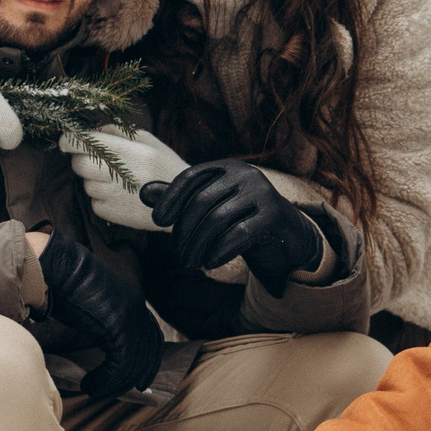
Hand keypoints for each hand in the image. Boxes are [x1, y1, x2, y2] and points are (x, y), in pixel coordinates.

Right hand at [36, 236, 162, 399]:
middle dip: (139, 374)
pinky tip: (90, 384)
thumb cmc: (65, 281)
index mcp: (133, 301)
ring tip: (95, 389)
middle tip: (128, 391)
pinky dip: (106, 380)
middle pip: (149, 351)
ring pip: (134, 363)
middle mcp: (137, 309)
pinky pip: (120, 365)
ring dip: (115, 382)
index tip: (138, 378)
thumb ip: (102, 317)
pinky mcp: (118, 329)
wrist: (56, 267)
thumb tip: (100, 337)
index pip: (152, 335)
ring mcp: (130, 318)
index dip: (148, 359)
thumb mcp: (91, 300)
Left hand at [64, 126, 185, 230]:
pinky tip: (123, 196)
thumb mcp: (147, 140)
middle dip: (83, 160)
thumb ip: (117, 131)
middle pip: (78, 164)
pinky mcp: (108, 213)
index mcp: (123, 151)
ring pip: (85, 184)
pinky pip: (93, 201)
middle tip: (100, 162)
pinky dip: (102, 198)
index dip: (68, 140)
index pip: (80, 142)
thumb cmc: (165, 167)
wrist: (183, 203)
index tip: (67, 141)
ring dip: (95, 181)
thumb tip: (92, 130)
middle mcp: (113, 173)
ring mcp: (109, 195)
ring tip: (120, 182)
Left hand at [151, 160, 325, 286]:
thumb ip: (181, 199)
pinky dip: (219, 251)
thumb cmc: (242, 219)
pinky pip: (239, 233)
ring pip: (218, 219)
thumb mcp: (211, 207)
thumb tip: (143, 193)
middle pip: (202, 201)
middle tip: (179, 254)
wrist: (287, 236)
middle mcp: (246, 174)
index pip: (191, 177)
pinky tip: (209, 263)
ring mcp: (263, 193)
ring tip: (191, 262)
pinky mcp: (274, 216)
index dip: (171, 198)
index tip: (157, 221)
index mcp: (227, 166)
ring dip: (199, 245)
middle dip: (185, 230)